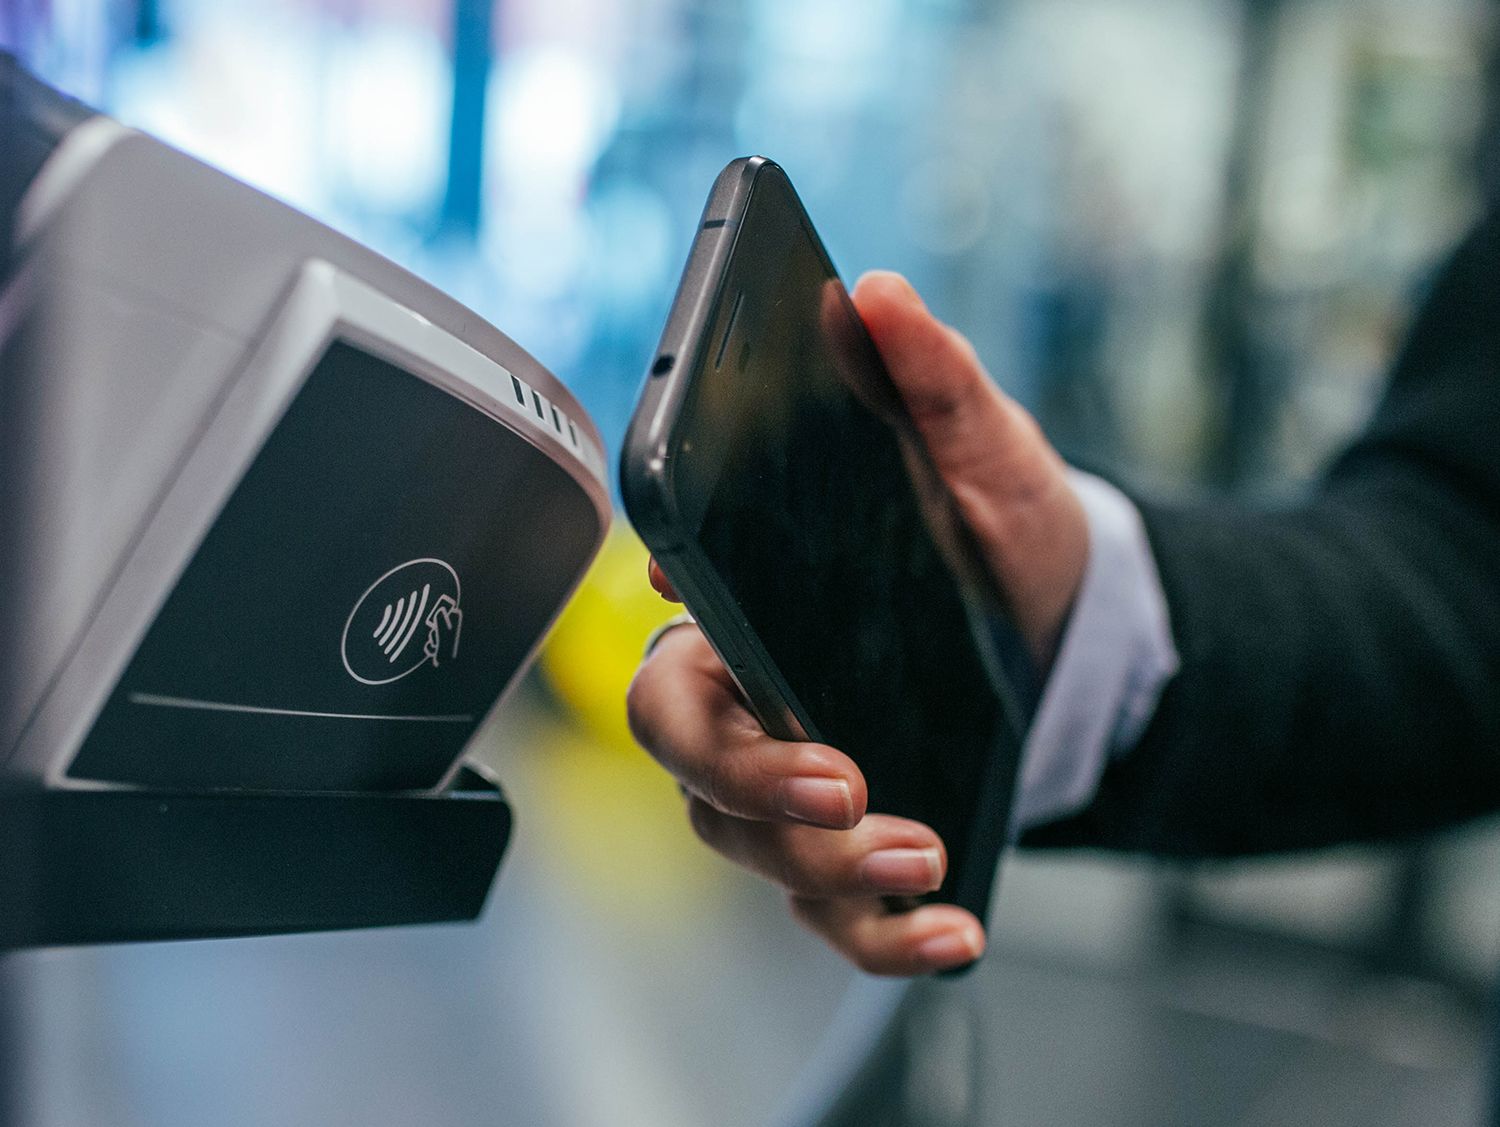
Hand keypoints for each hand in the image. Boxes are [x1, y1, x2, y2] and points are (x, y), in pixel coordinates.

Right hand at [626, 272, 1088, 974]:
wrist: (1077, 633)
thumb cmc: (1006, 540)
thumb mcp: (990, 455)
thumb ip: (935, 381)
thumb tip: (880, 297)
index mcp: (759, 606)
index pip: (672, 628)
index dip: (668, 634)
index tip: (699, 606)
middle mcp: (757, 701)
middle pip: (684, 754)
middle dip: (747, 779)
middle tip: (842, 780)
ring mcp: (799, 783)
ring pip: (748, 848)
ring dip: (825, 867)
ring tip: (923, 851)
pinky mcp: (855, 850)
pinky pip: (834, 916)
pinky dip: (883, 938)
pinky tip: (953, 932)